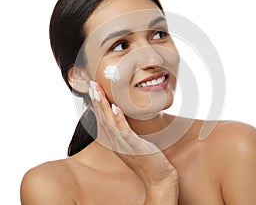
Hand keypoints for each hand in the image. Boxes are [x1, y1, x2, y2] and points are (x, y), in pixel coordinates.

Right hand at [89, 81, 177, 202]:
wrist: (157, 177)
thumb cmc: (147, 159)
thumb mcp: (134, 142)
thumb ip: (128, 131)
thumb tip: (126, 118)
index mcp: (115, 140)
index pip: (103, 119)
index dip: (98, 104)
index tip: (95, 88)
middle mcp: (116, 142)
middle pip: (102, 118)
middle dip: (97, 100)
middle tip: (92, 84)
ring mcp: (123, 144)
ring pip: (109, 122)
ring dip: (103, 106)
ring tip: (98, 91)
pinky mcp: (134, 146)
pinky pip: (123, 130)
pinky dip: (118, 118)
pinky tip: (114, 107)